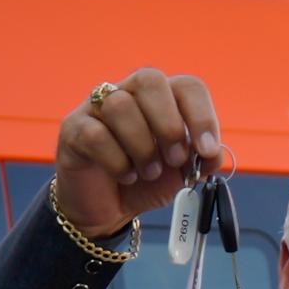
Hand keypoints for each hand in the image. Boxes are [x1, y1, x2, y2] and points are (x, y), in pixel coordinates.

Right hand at [55, 67, 224, 241]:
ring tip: (147, 173)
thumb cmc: (144, 181)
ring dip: (141, 146)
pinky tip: (125, 176)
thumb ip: (200, 162)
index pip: (187, 86)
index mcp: (162, 98)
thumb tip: (215, 153)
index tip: (207, 150)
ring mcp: (97, 107)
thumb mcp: (180, 175)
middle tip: (174, 159)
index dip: (201, 115)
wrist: (108, 208)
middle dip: (169, 124)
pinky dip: (116, 161)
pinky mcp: (74, 128)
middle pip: (150, 80)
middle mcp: (129, 93)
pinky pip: (95, 134)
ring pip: (120, 105)